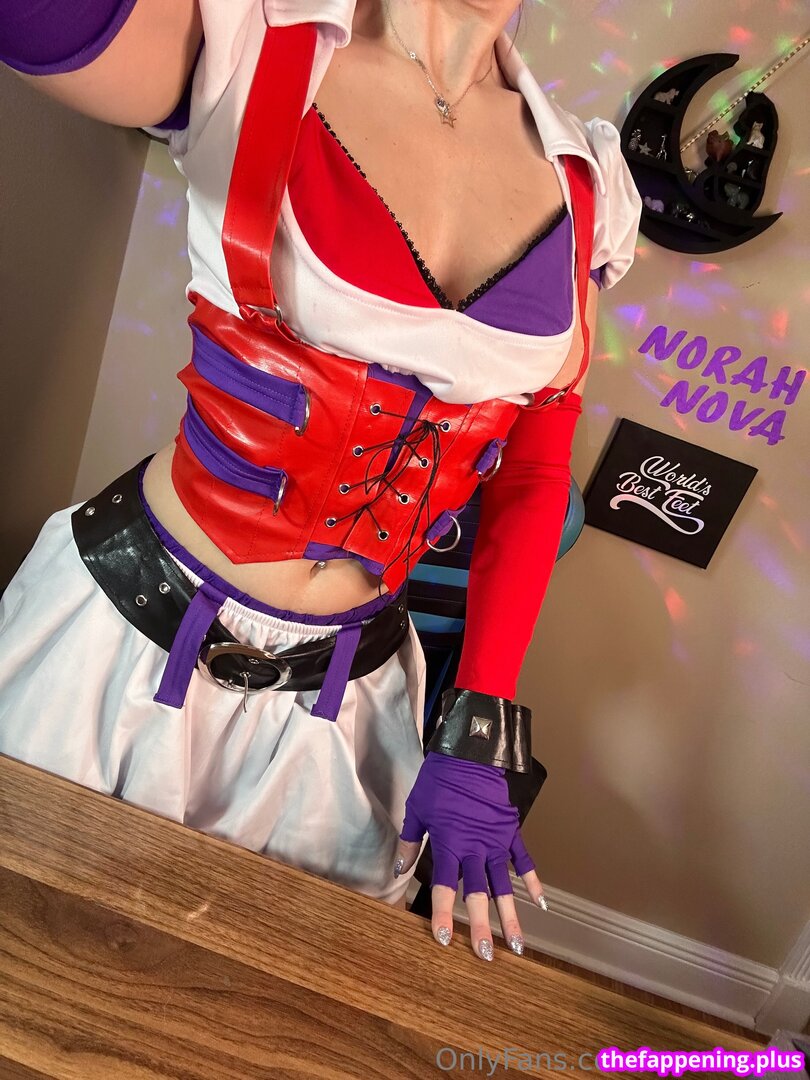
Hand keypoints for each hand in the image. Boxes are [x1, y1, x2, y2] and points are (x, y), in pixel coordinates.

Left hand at [393, 751, 546, 960]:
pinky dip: (533, 880)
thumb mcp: (417, 810)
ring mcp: (497, 842)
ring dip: (511, 915)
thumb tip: (399, 870)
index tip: (443, 938)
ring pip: (504, 885)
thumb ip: (410, 843)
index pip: (445, 887)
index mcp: (451, 845)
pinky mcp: (511, 831)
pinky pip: (524, 860)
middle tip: (486, 955)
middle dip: (482, 926)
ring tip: (517, 944)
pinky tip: (541, 903)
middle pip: (479, 894)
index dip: (443, 914)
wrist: (469, 755)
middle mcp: (476, 849)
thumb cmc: (439, 782)